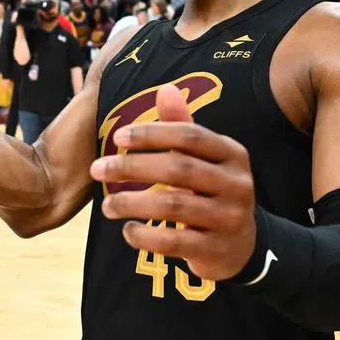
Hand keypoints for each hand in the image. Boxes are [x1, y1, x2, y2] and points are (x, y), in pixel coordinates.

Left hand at [89, 84, 256, 281]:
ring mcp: (229, 219)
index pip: (190, 136)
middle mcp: (237, 184)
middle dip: (132, 167)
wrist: (242, 245)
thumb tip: (165, 89)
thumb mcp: (203, 159)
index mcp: (233, 154)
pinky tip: (127, 230)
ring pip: (173, 206)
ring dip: (131, 203)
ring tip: (106, 205)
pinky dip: (145, 236)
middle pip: (178, 169)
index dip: (153, 134)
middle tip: (98, 169)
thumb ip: (182, 126)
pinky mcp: (216, 250)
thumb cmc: (212, 191)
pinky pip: (174, 241)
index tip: (118, 137)